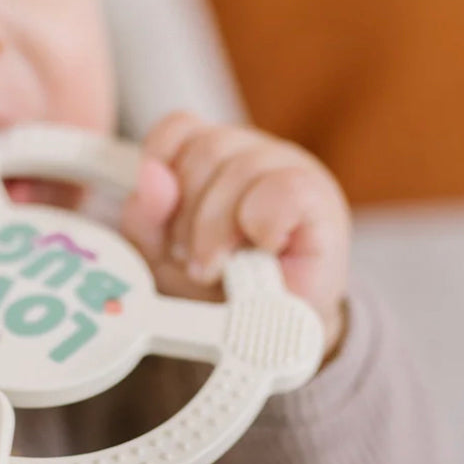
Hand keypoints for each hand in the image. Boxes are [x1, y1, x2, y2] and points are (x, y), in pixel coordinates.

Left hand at [120, 111, 351, 358]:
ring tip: (220, 268)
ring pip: (238, 169)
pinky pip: (278, 191)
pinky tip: (263, 250)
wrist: (275, 334)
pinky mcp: (318, 197)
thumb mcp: (164, 260)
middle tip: (192, 259)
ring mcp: (289, 169)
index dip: (161, 164)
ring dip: (217, 231)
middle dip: (187, 215)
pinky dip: (260, 226)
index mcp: (215, 160)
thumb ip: (145, 219)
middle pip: (206, 149)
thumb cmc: (223, 290)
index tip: (160, 216)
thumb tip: (150, 176)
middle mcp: (253, 154)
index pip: (180, 129)